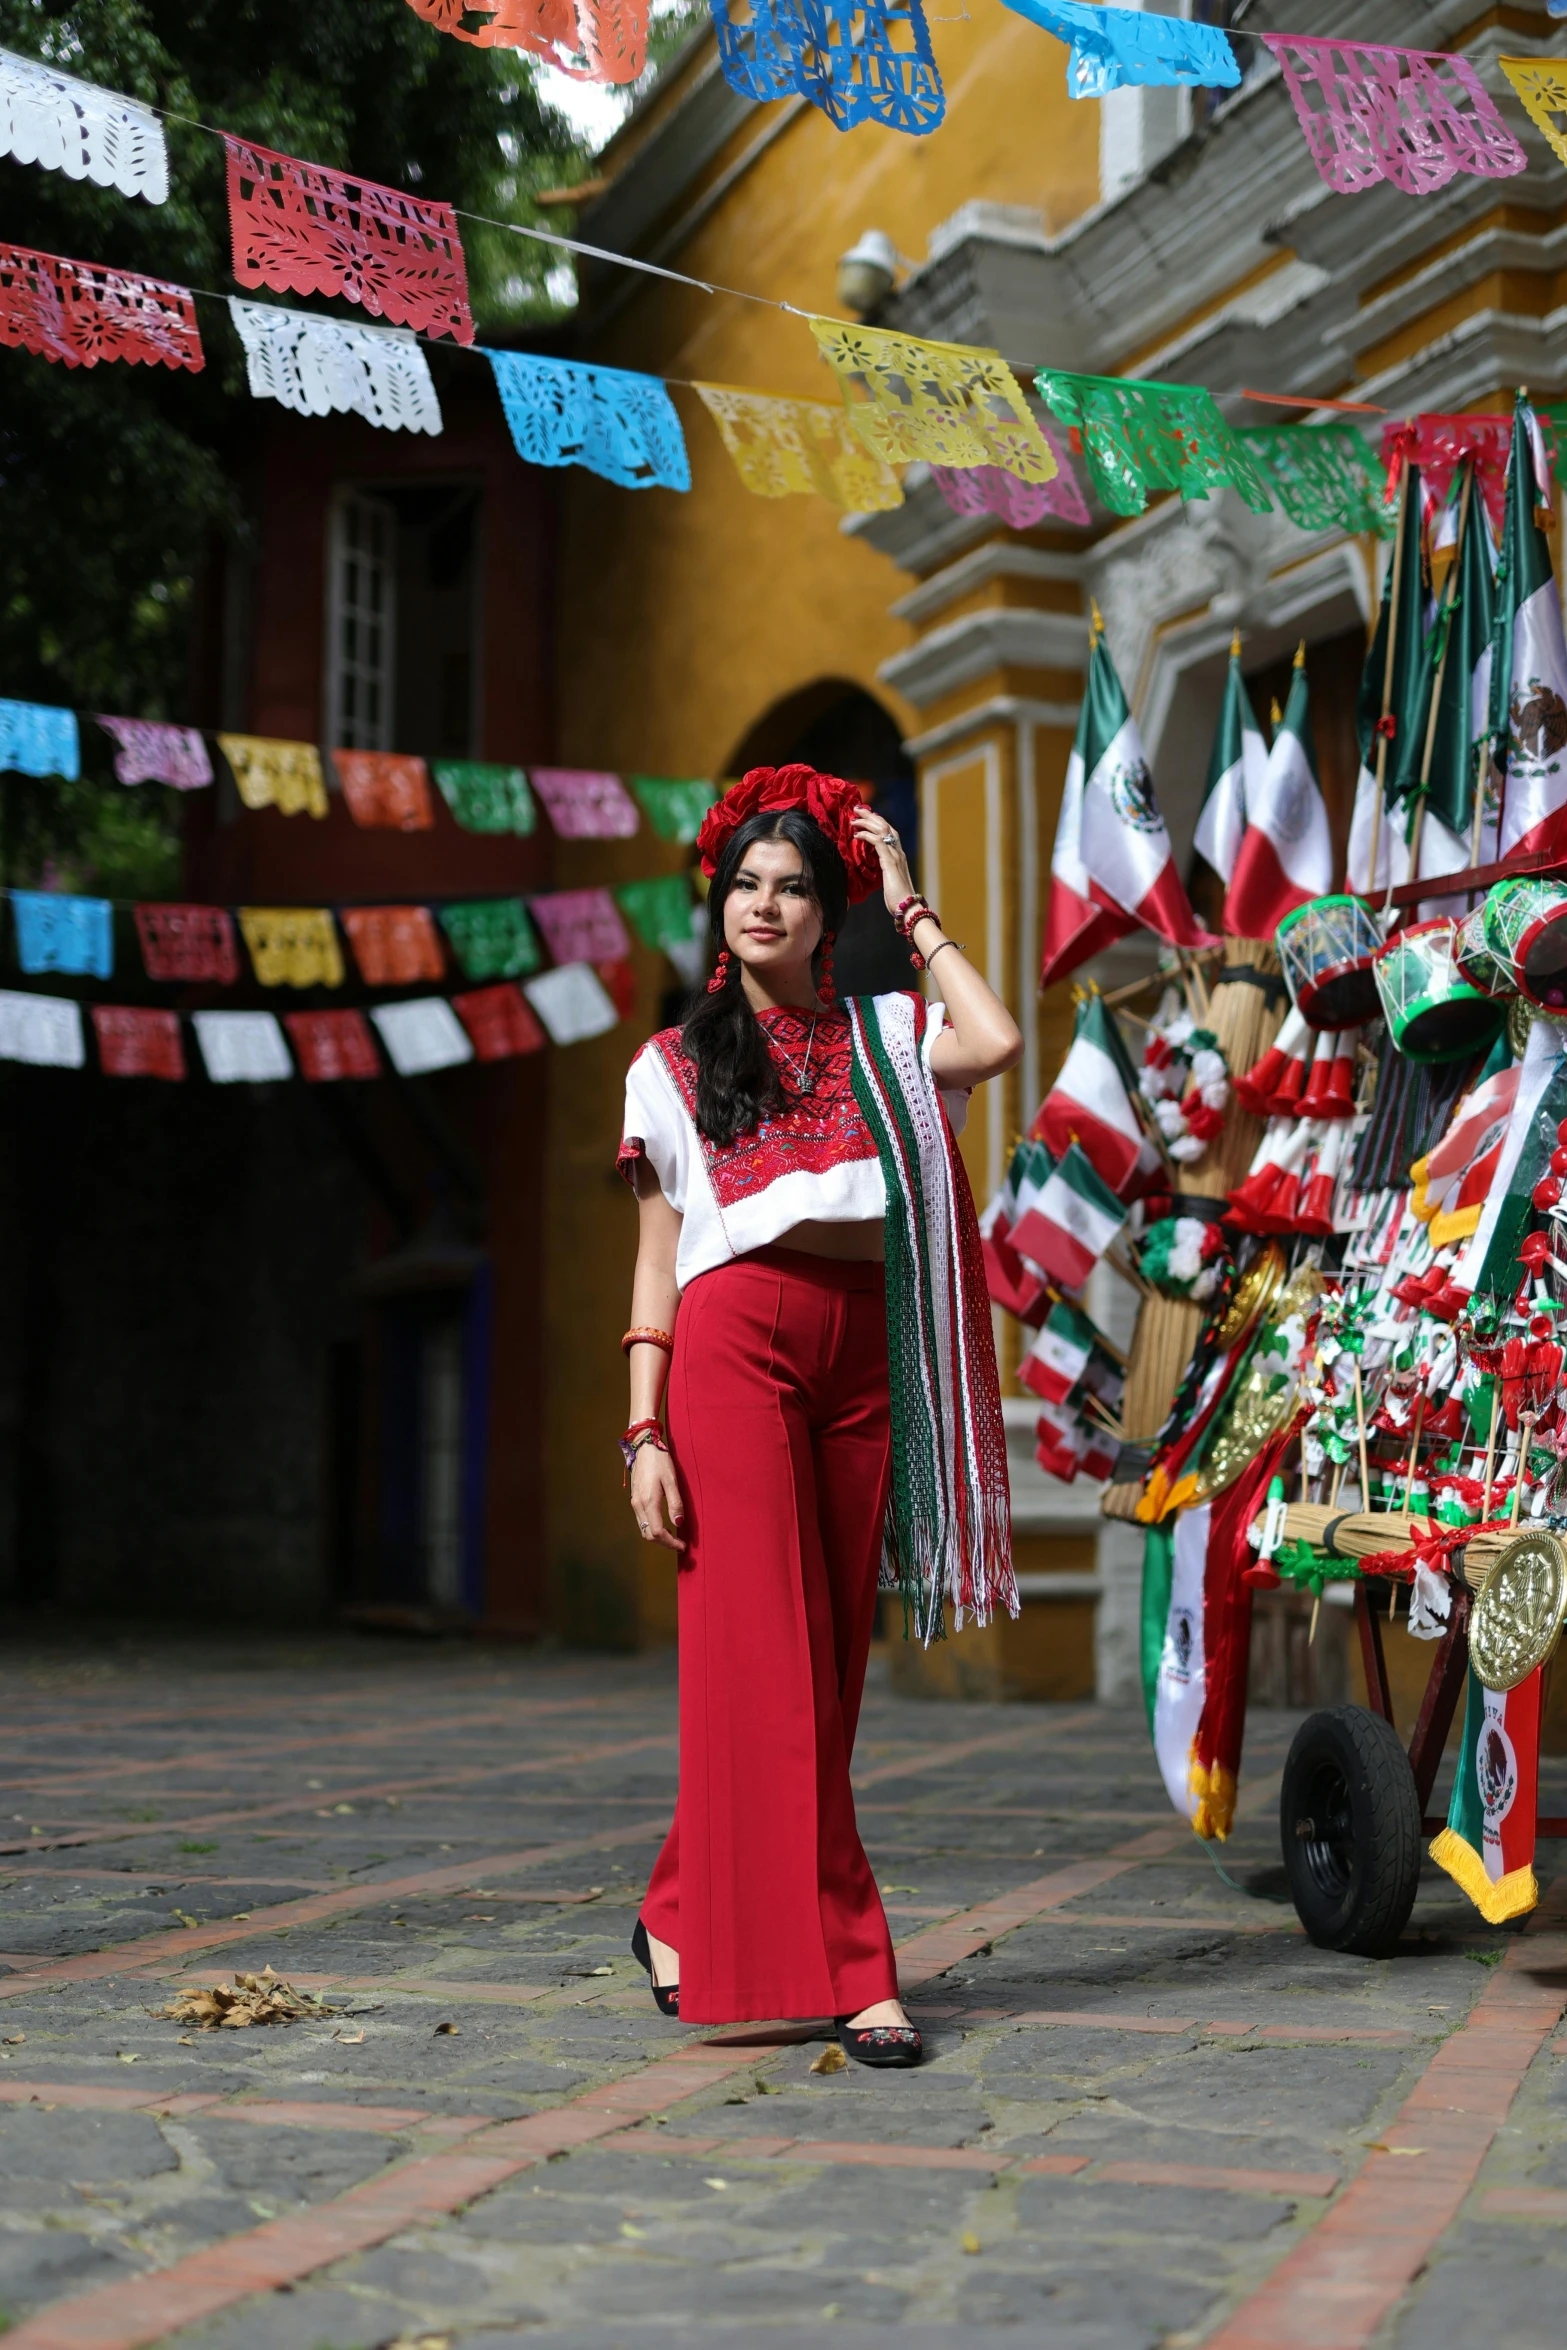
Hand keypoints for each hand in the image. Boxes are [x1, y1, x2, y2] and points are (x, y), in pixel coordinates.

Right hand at [630, 1443, 685, 1552]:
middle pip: (648, 1534)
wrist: (643, 1446)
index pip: (657, 1532)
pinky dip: (652, 1528)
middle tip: (679, 1544)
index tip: (682, 1546)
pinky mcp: (635, 1499)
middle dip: (664, 1543)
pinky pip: (642, 1521)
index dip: (670, 1542)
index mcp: (648, 1501)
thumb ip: (675, 1503)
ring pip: (644, 1529)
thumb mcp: (671, 1480)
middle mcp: (638, 1505)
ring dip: (658, 1537)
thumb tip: (679, 1524)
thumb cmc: (659, 1461)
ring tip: (673, 1537)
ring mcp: (635, 1502)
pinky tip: (664, 1525)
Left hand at [850, 804, 918, 921]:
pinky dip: (867, 835)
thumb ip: (884, 870)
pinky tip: (857, 834)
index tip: (865, 816)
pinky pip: (878, 842)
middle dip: (870, 815)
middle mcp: (899, 852)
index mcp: (899, 855)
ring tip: (854, 819)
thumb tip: (874, 867)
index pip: (889, 832)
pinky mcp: (890, 862)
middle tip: (857, 809)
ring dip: (866, 822)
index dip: (877, 821)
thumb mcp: (889, 880)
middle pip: (885, 826)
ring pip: (882, 830)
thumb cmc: (897, 898)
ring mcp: (896, 856)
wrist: (907, 908)